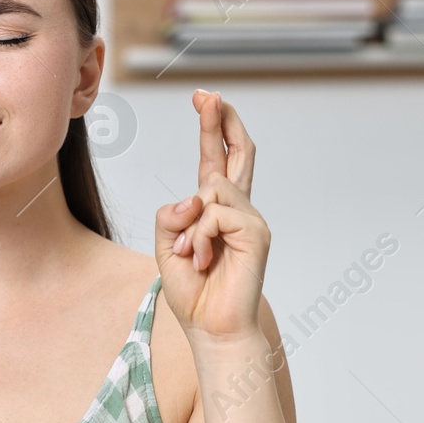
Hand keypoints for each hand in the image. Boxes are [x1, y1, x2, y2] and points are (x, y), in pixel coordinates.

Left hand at [154, 89, 269, 345]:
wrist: (212, 328)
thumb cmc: (193, 291)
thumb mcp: (167, 246)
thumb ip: (172, 215)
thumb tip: (194, 195)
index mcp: (216, 212)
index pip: (216, 161)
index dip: (212, 129)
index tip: (204, 98)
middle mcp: (238, 210)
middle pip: (236, 154)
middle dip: (221, 121)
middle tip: (208, 94)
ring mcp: (250, 219)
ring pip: (209, 190)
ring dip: (188, 226)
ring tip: (190, 255)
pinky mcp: (256, 232)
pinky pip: (213, 214)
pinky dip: (198, 237)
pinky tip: (201, 260)